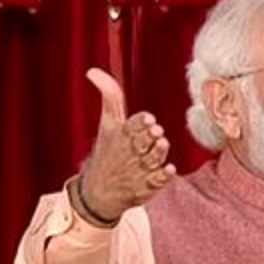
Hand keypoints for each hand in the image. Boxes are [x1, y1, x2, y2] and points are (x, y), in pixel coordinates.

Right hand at [77, 68, 175, 220]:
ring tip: (162, 144)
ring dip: (158, 152)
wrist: (98, 192)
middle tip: (157, 130)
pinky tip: (170, 169)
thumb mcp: (107, 124)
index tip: (148, 118)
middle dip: (149, 136)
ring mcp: (139, 171)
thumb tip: (93, 71)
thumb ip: (110, 97)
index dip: (140, 123)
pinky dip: (163, 176)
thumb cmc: (108, 152)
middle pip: (142, 143)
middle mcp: (131, 153)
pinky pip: (157, 182)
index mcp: (121, 136)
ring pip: (152, 160)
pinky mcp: (147, 187)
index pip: (131, 126)